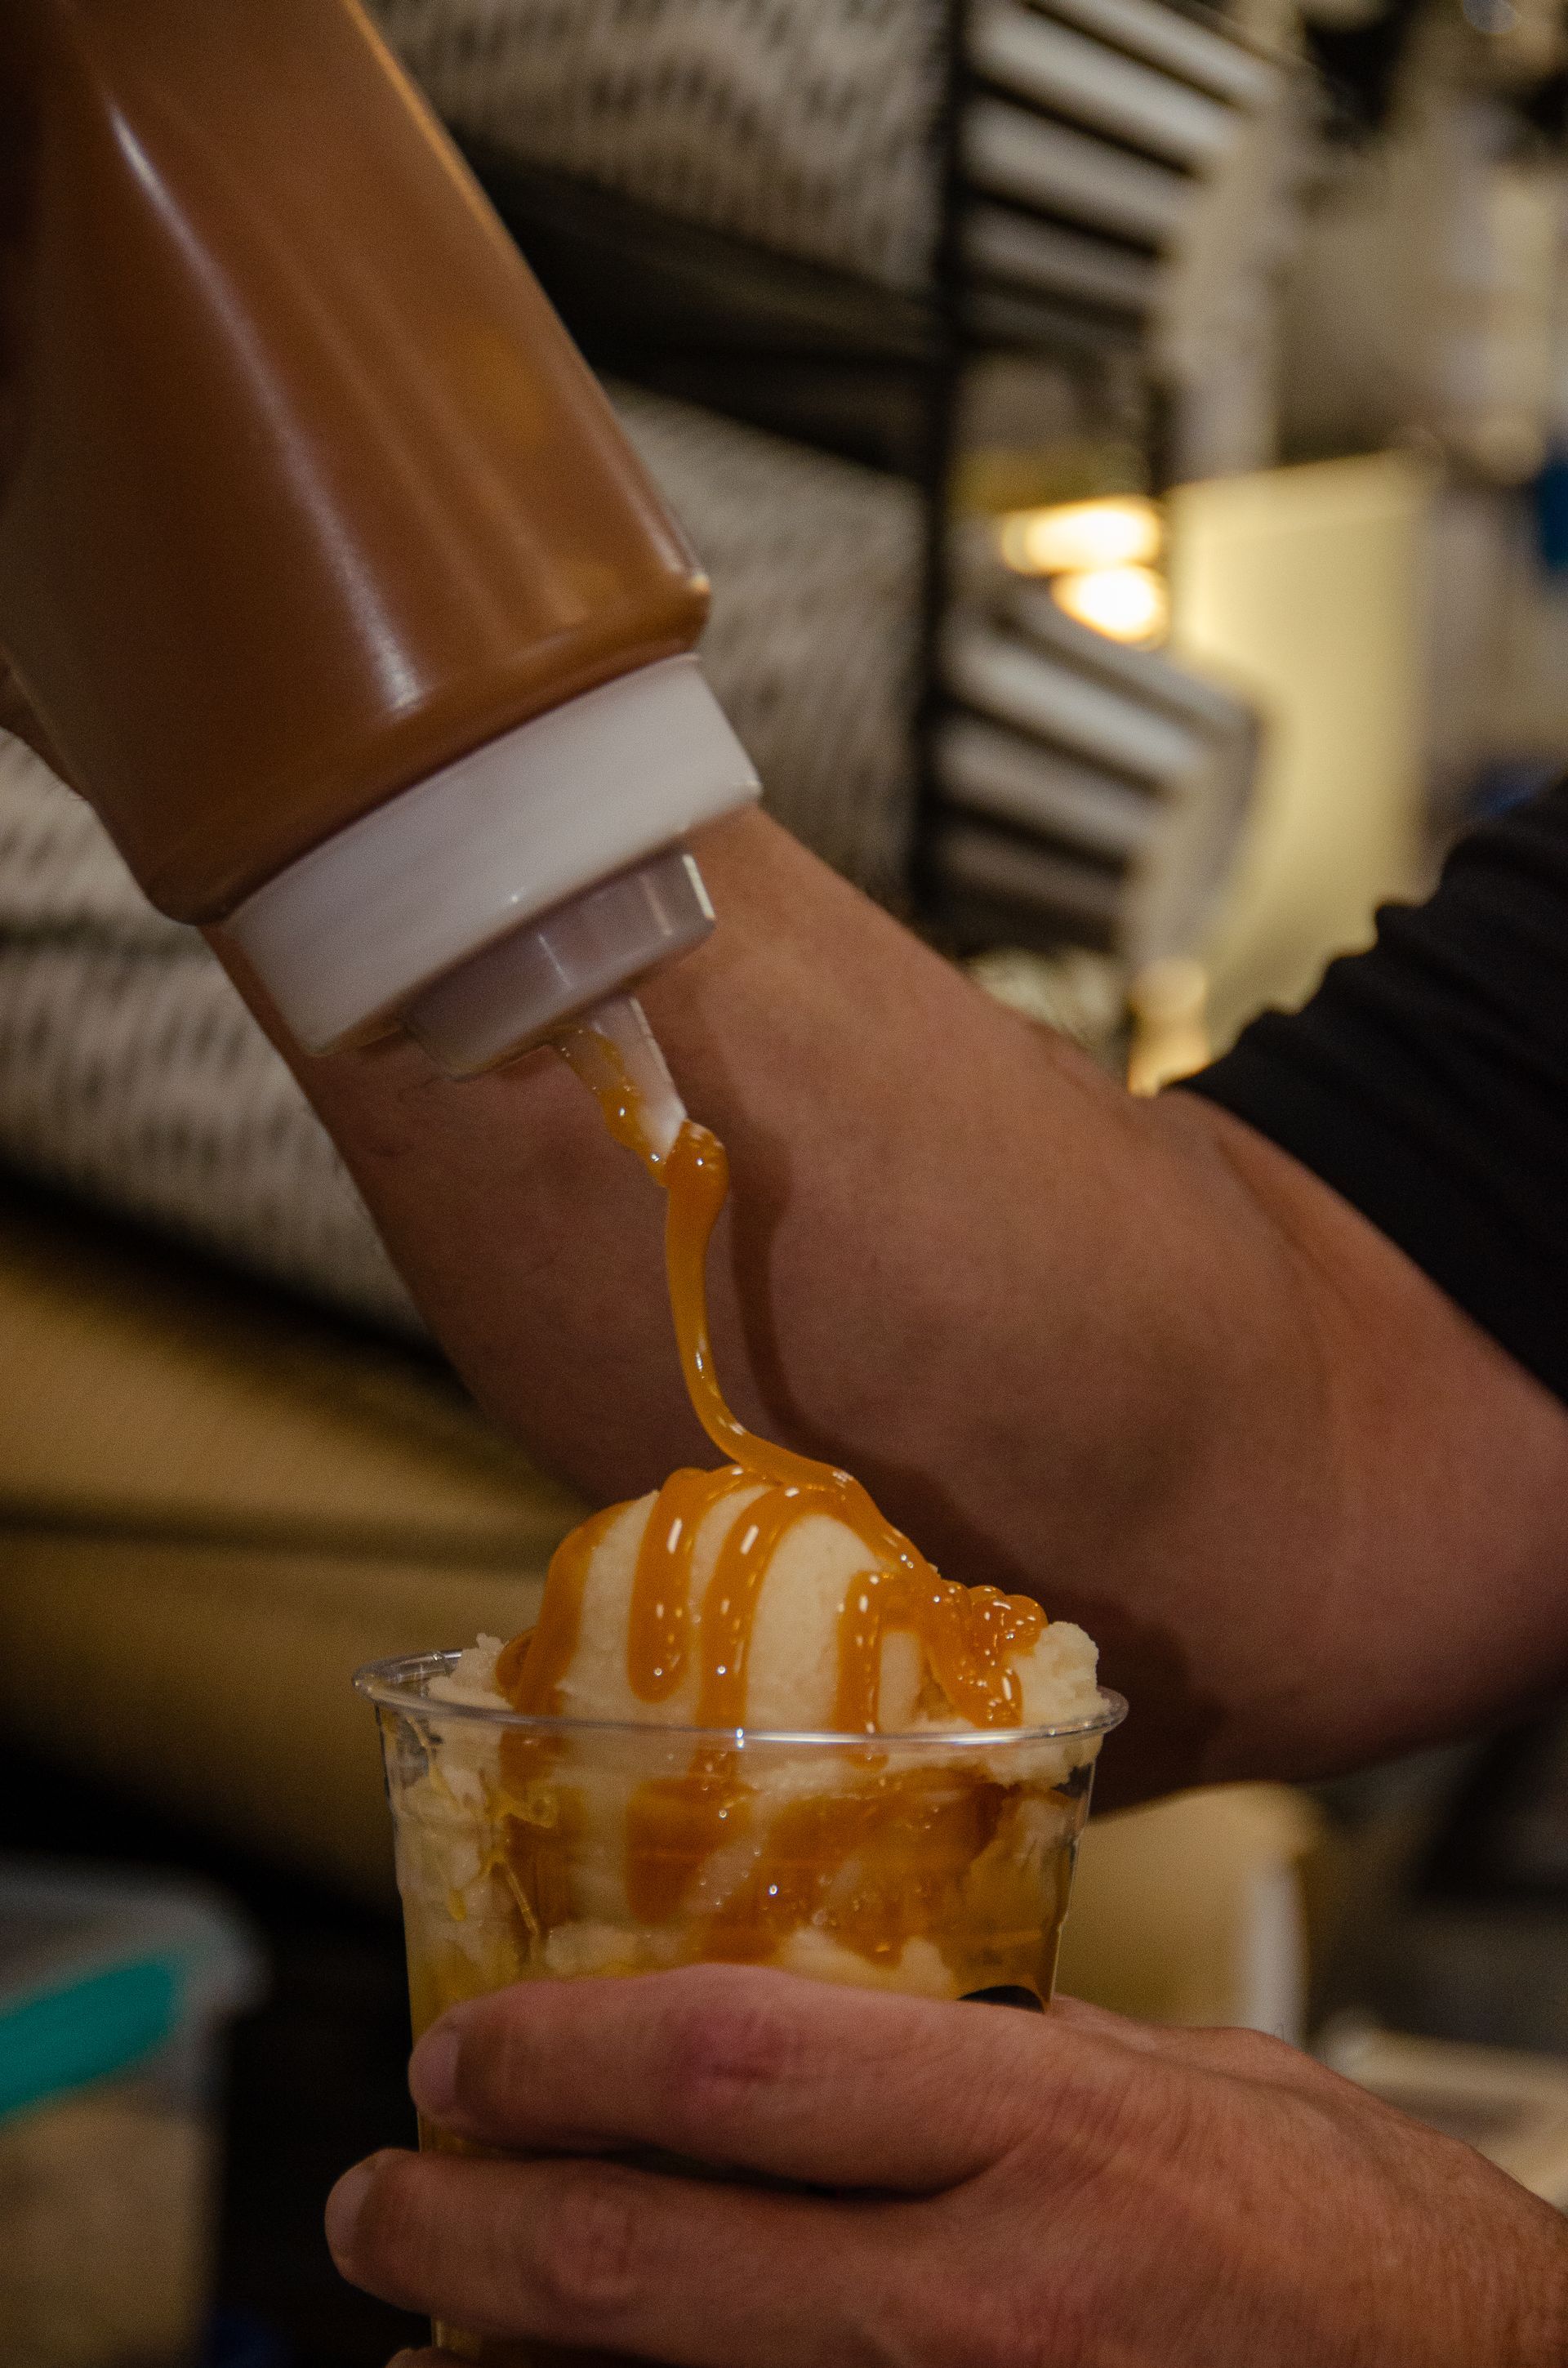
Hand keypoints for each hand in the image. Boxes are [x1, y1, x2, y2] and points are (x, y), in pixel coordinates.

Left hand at [326, 1964, 1567, 2365]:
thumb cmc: (1343, 2238)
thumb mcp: (1173, 2079)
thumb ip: (996, 2051)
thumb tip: (825, 2016)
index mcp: (1037, 2132)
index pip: (732, 2065)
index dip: (560, 2055)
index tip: (462, 2047)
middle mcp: (977, 2303)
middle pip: (642, 2268)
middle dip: (462, 2234)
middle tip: (375, 2200)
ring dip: (511, 2366)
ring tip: (431, 2322)